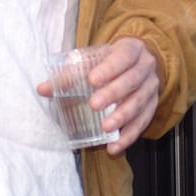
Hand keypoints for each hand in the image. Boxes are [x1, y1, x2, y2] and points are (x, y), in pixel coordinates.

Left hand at [37, 37, 159, 155]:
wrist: (138, 62)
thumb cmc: (110, 59)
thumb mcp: (94, 58)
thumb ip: (70, 73)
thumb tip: (42, 89)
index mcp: (132, 49)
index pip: (122, 56)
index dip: (109, 68)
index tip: (92, 79)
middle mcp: (145, 67)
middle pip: (131, 80)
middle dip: (113, 94)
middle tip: (94, 105)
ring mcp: (152, 87)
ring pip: (139, 102)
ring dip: (123, 117)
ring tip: (106, 127)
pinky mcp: (153, 106)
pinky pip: (143, 122)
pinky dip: (129, 136)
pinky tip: (115, 146)